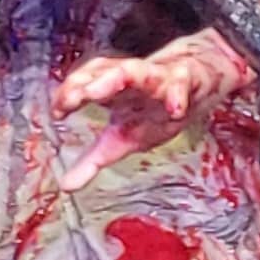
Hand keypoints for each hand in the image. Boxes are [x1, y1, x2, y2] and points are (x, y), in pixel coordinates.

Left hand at [52, 32, 230, 190]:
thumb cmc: (156, 109)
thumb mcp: (124, 138)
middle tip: (74, 96)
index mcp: (114, 93)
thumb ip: (94, 160)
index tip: (57, 111)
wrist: (202, 76)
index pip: (87, 84)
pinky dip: (179, 95)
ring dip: (120, 78)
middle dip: (90, 83)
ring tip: (103, 89)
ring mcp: (159, 78)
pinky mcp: (188, 80)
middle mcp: (131, 81)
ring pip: (139, 73)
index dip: (71, 93)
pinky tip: (175, 108)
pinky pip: (182, 85)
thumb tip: (65, 187)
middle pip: (107, 74)